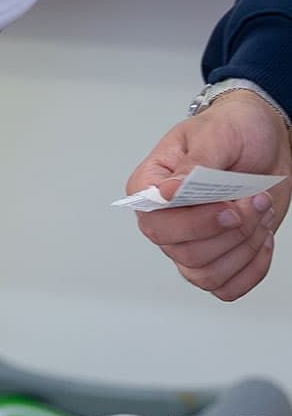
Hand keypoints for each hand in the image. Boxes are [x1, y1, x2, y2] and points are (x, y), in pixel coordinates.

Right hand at [125, 88, 291, 300]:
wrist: (265, 140)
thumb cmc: (233, 128)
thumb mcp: (215, 134)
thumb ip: (192, 165)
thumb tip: (167, 193)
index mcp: (151, 187)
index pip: (155, 223)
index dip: (194, 224)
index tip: (228, 208)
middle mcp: (166, 220)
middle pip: (185, 254)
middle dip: (231, 232)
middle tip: (254, 201)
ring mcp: (191, 243)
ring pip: (207, 274)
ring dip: (245, 247)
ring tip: (259, 212)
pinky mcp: (218, 258)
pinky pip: (227, 287)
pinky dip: (252, 268)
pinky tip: (261, 237)